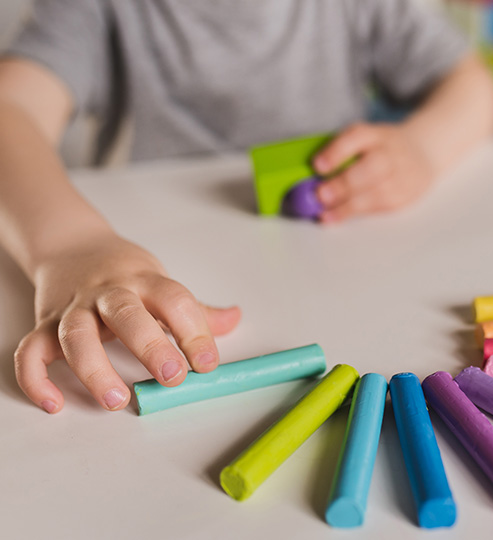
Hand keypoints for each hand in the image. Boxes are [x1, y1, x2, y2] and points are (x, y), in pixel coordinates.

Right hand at [14, 233, 240, 412]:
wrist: (73, 246)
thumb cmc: (125, 273)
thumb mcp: (162, 281)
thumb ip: (195, 310)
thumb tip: (235, 318)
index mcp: (145, 281)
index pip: (174, 300)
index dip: (194, 331)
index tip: (208, 363)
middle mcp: (109, 293)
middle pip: (126, 314)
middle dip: (150, 347)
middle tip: (172, 378)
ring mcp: (74, 308)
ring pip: (76, 335)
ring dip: (94, 368)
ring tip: (115, 398)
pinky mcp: (45, 325)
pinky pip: (30, 352)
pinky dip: (36, 379)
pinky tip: (55, 403)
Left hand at [312, 123, 435, 222]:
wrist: (423, 153)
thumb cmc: (383, 147)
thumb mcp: (366, 137)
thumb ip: (341, 150)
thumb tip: (312, 174)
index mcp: (378, 134)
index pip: (358, 136)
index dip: (337, 151)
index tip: (317, 165)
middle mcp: (393, 152)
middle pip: (372, 167)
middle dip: (344, 183)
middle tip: (321, 194)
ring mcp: (402, 175)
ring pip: (376, 193)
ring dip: (346, 206)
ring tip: (324, 212)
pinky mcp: (404, 196)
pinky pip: (379, 207)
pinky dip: (355, 214)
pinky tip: (336, 217)